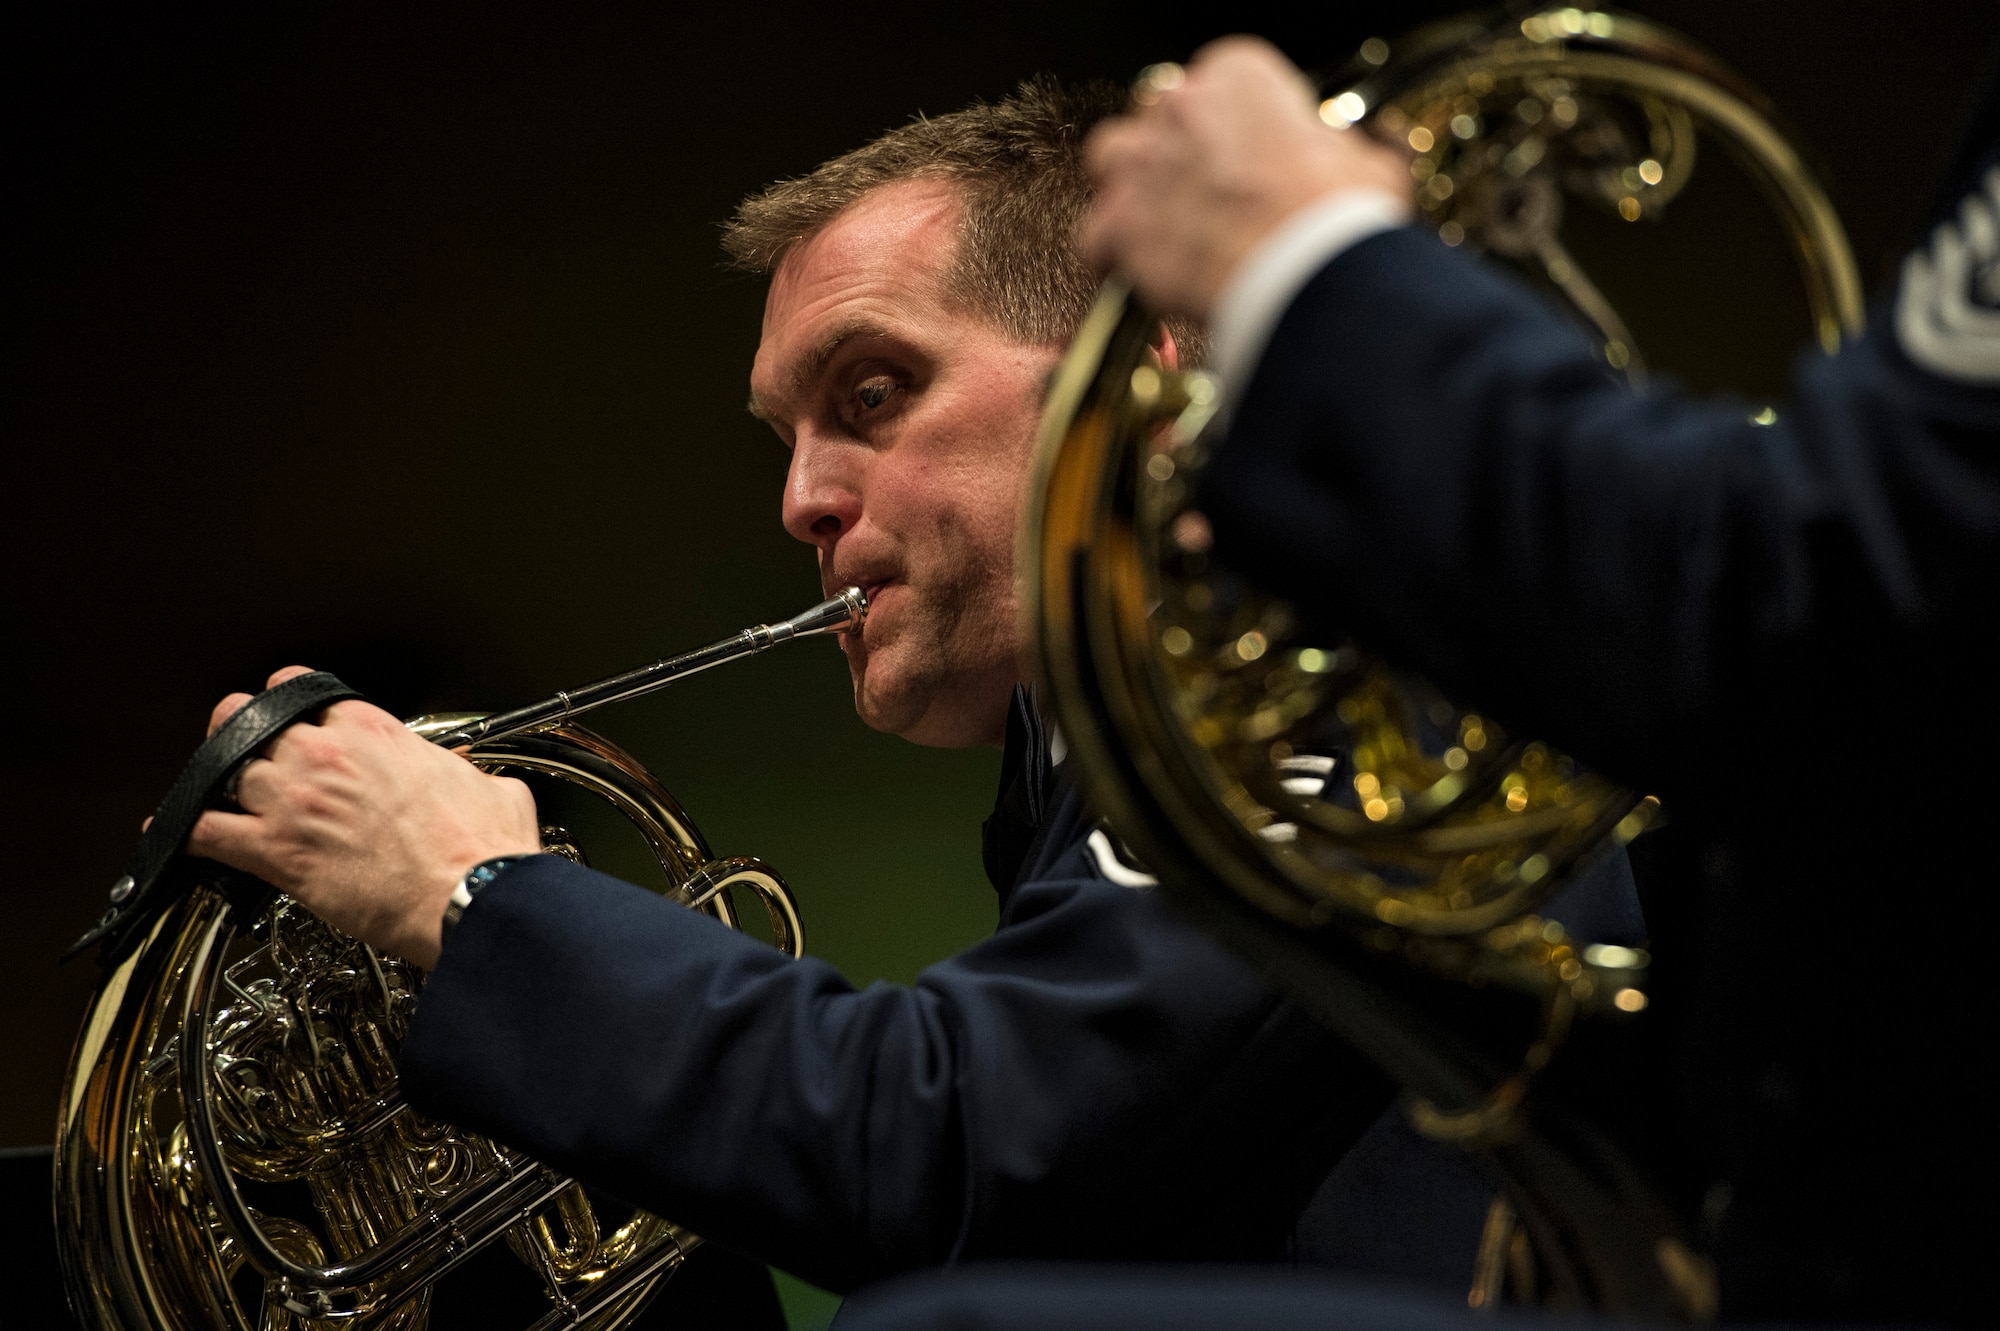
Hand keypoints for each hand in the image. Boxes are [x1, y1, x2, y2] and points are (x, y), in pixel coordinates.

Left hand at [188, 666, 541, 967]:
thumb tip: (471, 778)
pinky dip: (185, 832)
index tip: (294, 717)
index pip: (306, 691)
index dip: (292, 702)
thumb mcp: (492, 789)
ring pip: (220, 768)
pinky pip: (205, 830)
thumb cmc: (480, 851)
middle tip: (245, 748)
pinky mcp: (276, 851)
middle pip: (249, 720)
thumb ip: (466, 773)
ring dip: (217, 781)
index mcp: (374, 732)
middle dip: (241, 732)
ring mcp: (294, 801)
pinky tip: (180, 834)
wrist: (470, 896)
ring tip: (217, 793)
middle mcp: (324, 756)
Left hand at [1081, 37, 1411, 321]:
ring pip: (1112, 158)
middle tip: (1208, 193)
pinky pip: (1096, 238)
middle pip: (1160, 118)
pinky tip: (1143, 276)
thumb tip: (1357, 161)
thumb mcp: (1366, 164)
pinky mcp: (1119, 223)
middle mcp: (1180, 106)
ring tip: (1161, 222)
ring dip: (1130, 186)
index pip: (1219, 82)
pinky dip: (1114, 258)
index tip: (1247, 155)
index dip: (1233, 126)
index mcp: (1239, 75)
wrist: (1305, 275)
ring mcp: (1142, 163)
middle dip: (1178, 154)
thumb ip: (1344, 152)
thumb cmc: (1335, 220)